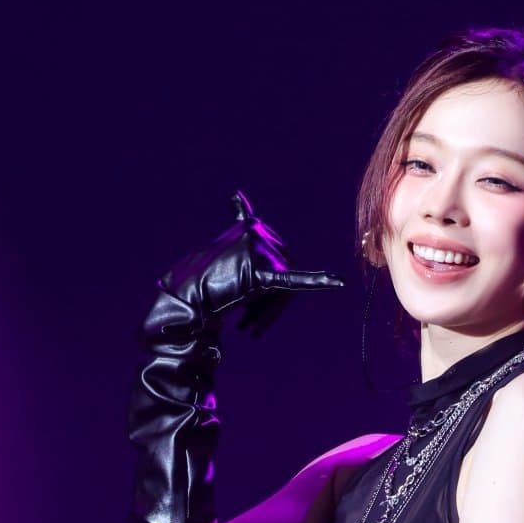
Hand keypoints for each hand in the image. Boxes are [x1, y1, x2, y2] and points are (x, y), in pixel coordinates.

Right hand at [157, 189, 343, 340]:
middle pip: (285, 273)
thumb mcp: (228, 252)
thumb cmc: (205, 278)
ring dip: (267, 315)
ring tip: (250, 329)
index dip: (269, 287)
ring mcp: (257, 254)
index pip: (278, 260)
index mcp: (252, 227)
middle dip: (270, 307)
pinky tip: (338, 282)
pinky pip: (291, 282)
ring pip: (283, 290)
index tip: (258, 301)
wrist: (184, 298)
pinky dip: (317, 282)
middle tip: (251, 328)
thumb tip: (236, 192)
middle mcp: (256, 234)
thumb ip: (241, 227)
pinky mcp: (256, 276)